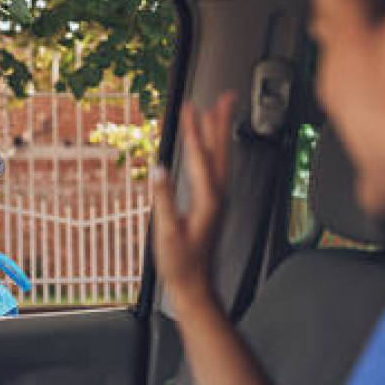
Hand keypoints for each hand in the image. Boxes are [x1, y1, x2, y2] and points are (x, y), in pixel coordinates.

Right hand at [151, 92, 234, 318]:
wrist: (195, 288)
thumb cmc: (181, 265)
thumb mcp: (167, 233)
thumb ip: (163, 200)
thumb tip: (159, 169)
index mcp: (208, 200)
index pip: (200, 156)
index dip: (193, 130)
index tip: (188, 107)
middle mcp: (218, 197)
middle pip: (221, 151)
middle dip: (220, 122)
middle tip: (224, 97)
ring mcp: (218, 201)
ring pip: (222, 159)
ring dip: (220, 134)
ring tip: (217, 112)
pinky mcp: (214, 206)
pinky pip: (217, 170)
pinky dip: (214, 151)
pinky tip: (209, 148)